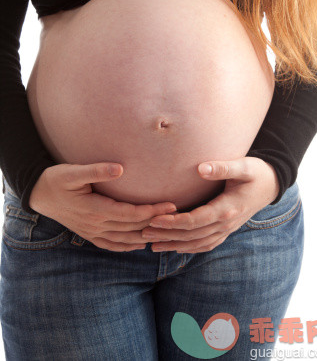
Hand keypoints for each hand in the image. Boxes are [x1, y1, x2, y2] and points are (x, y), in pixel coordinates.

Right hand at [29, 162, 176, 251]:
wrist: (39, 195)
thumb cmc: (57, 179)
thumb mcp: (72, 171)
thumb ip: (96, 170)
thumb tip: (120, 168)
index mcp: (94, 209)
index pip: (130, 214)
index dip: (152, 212)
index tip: (170, 205)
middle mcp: (95, 225)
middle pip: (132, 228)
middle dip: (156, 223)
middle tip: (178, 217)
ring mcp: (92, 232)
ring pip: (125, 240)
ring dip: (146, 237)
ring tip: (166, 231)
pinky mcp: (89, 234)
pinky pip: (112, 246)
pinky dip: (128, 247)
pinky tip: (140, 244)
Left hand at [141, 157, 278, 252]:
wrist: (273, 185)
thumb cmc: (257, 172)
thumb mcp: (243, 166)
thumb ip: (222, 167)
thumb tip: (201, 168)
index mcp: (227, 209)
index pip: (194, 221)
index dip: (173, 222)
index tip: (154, 219)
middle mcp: (226, 224)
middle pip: (191, 236)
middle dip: (167, 236)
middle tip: (143, 233)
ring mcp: (227, 230)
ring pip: (197, 244)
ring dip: (174, 245)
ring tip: (152, 245)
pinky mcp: (226, 230)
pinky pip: (206, 245)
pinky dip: (189, 248)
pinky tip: (175, 247)